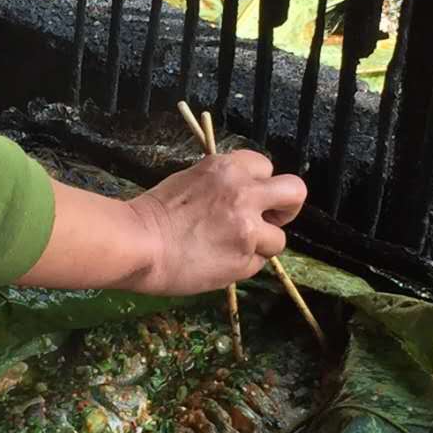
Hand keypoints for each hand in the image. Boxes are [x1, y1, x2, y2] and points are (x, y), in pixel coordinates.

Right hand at [125, 151, 306, 294]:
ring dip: (259, 246)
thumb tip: (238, 201)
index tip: (248, 198)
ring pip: (278, 239)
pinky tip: (217, 263)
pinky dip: (242, 266)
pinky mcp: (244, 259)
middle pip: (295, 191)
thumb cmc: (152, 214)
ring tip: (229, 250)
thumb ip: (220, 185)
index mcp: (227, 168)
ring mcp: (248, 227)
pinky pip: (257, 264)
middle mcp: (245, 193)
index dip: (260, 185)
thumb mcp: (190, 180)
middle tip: (269, 221)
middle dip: (287, 208)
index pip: (266, 166)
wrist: (137, 244)